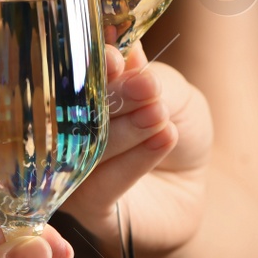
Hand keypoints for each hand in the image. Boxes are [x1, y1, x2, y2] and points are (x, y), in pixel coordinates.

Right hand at [60, 42, 211, 255]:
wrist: (196, 183)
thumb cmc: (178, 129)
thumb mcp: (172, 92)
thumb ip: (145, 75)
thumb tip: (120, 51)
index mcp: (75, 95)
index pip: (70, 78)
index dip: (90, 66)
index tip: (117, 59)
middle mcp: (62, 132)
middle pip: (74, 113)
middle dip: (114, 96)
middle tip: (148, 87)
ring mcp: (68, 171)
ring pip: (87, 149)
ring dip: (127, 129)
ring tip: (160, 114)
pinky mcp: (85, 206)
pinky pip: (101, 186)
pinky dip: (134, 160)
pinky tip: (164, 138)